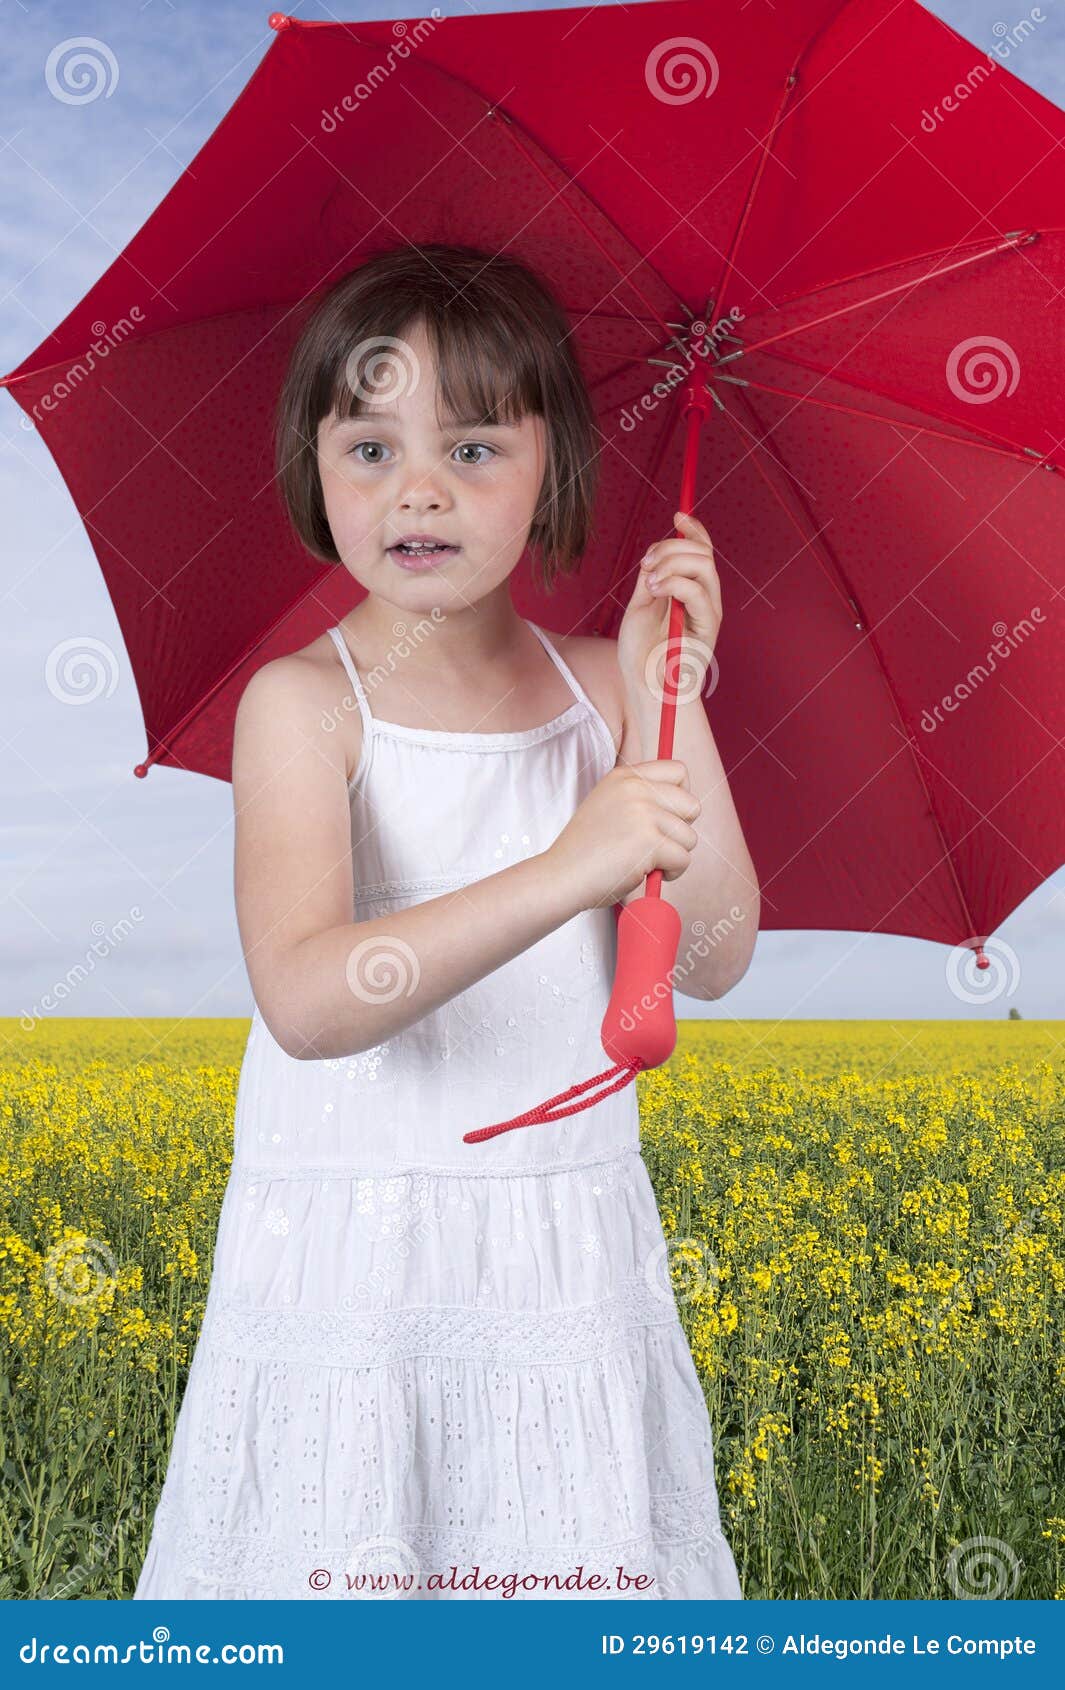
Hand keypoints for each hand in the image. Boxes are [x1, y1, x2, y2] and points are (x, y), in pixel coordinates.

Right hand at [545, 760, 701, 909]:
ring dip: (674, 855)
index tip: (671, 817)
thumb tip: (685, 803)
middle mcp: (635, 788)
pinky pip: (683, 859)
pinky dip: (671, 872)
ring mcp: (643, 813)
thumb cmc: (585, 851)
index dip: (683, 797)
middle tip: (656, 845)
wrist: (561, 876)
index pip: (679, 771)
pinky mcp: (649, 841)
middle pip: (692, 804)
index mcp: (625, 776)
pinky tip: (644, 872)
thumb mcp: (607, 805)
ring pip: (689, 836)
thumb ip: (638, 797)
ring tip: (644, 861)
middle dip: (681, 830)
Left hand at [617, 510, 722, 697]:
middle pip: (703, 552)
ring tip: (651, 581)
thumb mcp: (639, 606)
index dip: (693, 528)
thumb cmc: (641, 654)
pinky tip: (655, 589)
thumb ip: (651, 578)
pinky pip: (698, 590)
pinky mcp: (708, 626)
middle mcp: (705, 598)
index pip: (701, 550)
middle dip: (672, 547)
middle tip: (647, 565)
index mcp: (691, 591)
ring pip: (703, 565)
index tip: (676, 514)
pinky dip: (674, 581)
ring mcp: (708, 611)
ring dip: (672, 562)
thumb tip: (656, 552)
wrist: (646, 689)